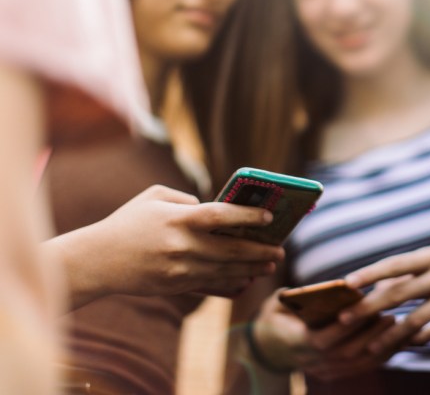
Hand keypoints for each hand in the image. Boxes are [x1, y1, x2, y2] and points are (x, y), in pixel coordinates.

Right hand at [45, 185, 285, 306]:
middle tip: (280, 251)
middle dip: (260, 251)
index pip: (221, 216)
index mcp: (178, 219)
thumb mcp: (154, 197)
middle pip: (231, 250)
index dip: (248, 217)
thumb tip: (215, 210)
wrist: (97, 260)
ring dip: (251, 269)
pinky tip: (246, 280)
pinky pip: (211, 285)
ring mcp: (179, 269)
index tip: (270, 218)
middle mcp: (182, 245)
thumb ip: (187, 200)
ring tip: (269, 265)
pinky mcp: (176, 285)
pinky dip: (232, 284)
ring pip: (226, 271)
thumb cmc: (127, 222)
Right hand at [253, 291, 395, 380]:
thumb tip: (325, 287)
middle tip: (390, 316)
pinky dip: (380, 356)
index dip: (346, 326)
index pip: (323, 340)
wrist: (269, 348)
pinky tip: (396, 341)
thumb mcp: (276, 303)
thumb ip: (295, 295)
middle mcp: (311, 361)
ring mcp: (323, 371)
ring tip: (398, 327)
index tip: (367, 309)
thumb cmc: (275, 317)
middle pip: (346, 353)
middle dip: (370, 336)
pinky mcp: (334, 374)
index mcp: (296, 342)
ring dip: (380, 346)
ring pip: (357, 364)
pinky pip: (360, 368)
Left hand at [341, 246, 429, 352]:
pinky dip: (420, 339)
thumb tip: (370, 287)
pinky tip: (404, 345)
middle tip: (345, 318)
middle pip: (401, 292)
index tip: (347, 283)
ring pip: (417, 318)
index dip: (371, 272)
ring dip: (391, 334)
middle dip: (370, 307)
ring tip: (370, 346)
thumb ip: (402, 275)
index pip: (396, 263)